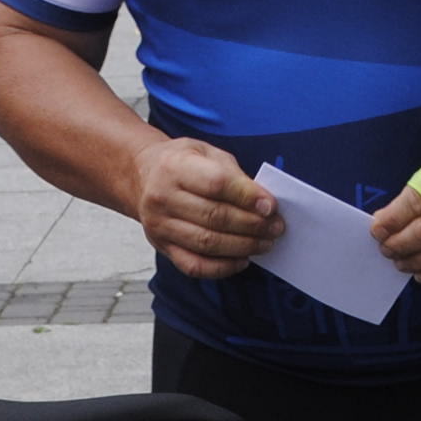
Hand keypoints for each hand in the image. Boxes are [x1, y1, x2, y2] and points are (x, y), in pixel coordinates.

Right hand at [128, 136, 281, 279]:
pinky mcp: (162, 247)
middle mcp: (162, 197)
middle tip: (276, 227)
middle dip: (252, 225)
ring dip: (243, 246)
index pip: (216, 184)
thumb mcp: (207, 153)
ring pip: (207, 243)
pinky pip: (194, 266)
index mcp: (175, 167)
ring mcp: (159, 226)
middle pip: (214, 217)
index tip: (271, 206)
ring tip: (265, 243)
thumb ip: (233, 174)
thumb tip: (263, 204)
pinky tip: (242, 260)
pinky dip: (222, 267)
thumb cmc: (183, 163)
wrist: (144, 175)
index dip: (247, 196)